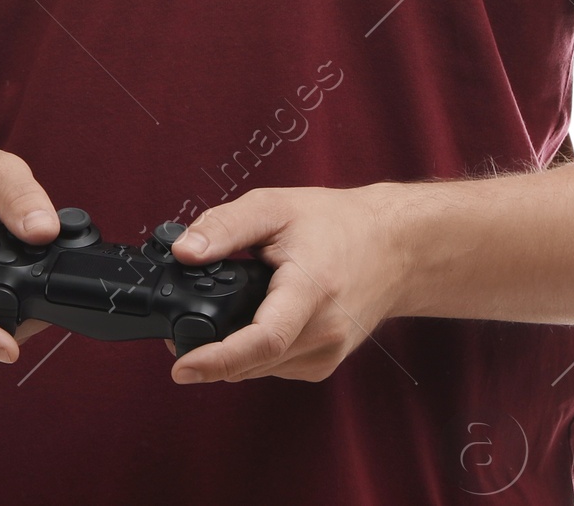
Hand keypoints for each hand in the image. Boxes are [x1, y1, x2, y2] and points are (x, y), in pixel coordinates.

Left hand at [165, 184, 407, 383]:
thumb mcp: (275, 206)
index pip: (264, 339)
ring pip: (259, 368)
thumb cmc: (335, 223)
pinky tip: (256, 319)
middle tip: (178, 327)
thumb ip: (225, 226)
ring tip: (218, 312)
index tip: (182, 367)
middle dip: (209, 351)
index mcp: (311, 289)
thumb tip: (183, 252)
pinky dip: (254, 351)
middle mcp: (324, 331)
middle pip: (252, 359)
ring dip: (231, 352)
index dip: (219, 359)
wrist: (395, 247)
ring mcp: (328, 353)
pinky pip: (274, 366)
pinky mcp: (326, 363)